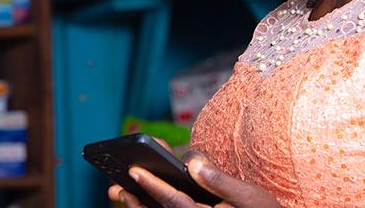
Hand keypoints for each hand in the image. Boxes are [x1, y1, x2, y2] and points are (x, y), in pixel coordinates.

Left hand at [107, 150, 280, 207]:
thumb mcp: (249, 195)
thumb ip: (220, 179)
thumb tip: (192, 161)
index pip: (175, 201)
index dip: (154, 186)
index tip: (135, 172)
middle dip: (137, 200)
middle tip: (115, 188)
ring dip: (140, 207)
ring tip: (120, 193)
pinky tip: (141, 200)